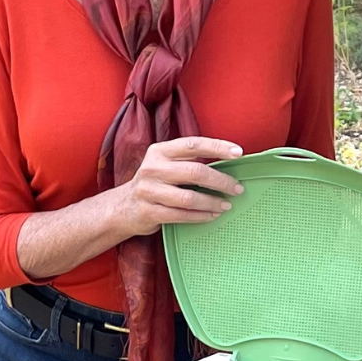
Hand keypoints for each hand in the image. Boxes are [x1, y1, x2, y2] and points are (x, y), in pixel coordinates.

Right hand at [114, 137, 244, 237]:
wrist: (123, 207)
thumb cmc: (154, 184)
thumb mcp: (165, 165)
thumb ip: (188, 161)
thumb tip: (226, 162)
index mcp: (160, 151)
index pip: (193, 144)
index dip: (217, 147)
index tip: (238, 152)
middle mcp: (153, 168)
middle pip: (195, 172)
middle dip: (221, 181)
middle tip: (237, 188)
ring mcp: (149, 191)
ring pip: (190, 197)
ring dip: (213, 202)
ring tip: (227, 204)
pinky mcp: (149, 211)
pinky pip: (182, 215)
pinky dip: (201, 216)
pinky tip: (213, 215)